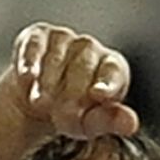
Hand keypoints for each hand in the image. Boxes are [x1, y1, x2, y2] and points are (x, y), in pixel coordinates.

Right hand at [8, 23, 136, 138]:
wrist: (39, 102)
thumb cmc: (74, 111)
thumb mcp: (92, 123)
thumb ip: (111, 121)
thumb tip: (130, 124)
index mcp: (113, 67)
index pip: (114, 73)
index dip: (107, 84)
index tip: (99, 95)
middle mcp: (91, 48)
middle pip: (83, 69)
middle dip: (71, 96)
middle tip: (62, 119)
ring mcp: (65, 38)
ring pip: (57, 60)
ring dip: (47, 85)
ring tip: (41, 105)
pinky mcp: (38, 35)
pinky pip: (35, 47)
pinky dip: (31, 63)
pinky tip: (28, 77)